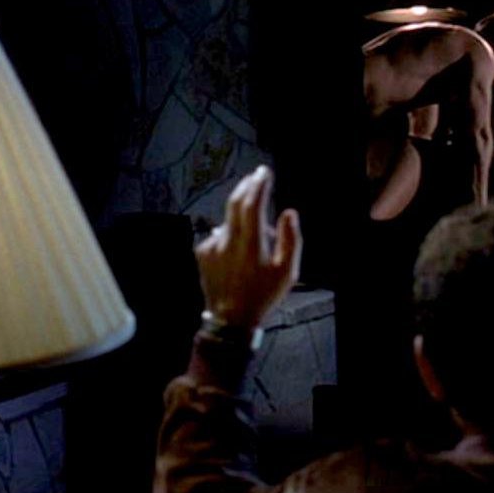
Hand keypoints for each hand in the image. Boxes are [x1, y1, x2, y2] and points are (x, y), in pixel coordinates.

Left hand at [195, 166, 301, 329]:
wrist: (230, 319)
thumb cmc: (263, 296)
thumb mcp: (287, 272)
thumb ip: (290, 239)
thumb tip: (289, 213)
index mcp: (251, 244)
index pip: (253, 204)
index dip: (259, 185)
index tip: (265, 173)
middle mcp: (228, 240)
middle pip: (235, 203)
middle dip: (247, 186)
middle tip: (256, 176)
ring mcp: (212, 246)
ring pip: (229, 220)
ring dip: (241, 216)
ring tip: (257, 234)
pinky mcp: (202, 253)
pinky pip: (219, 235)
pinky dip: (230, 234)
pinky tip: (238, 250)